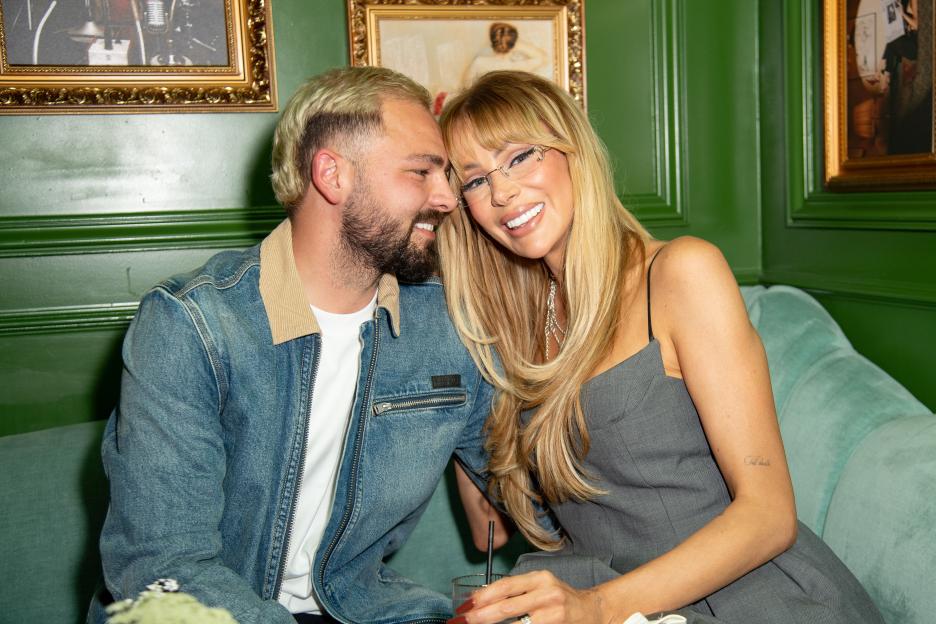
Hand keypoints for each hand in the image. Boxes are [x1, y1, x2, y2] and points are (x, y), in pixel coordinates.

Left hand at [448, 570, 606, 623]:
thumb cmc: (558, 599)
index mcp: (539, 578)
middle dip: (482, 616)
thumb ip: (516, 591)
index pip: (505, 586)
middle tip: (463, 621)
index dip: (483, 596)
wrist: (592, 610)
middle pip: (507, 607)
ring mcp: (553, 613)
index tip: (465, 605)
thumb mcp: (539, 587)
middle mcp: (547, 593)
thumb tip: (481, 600)